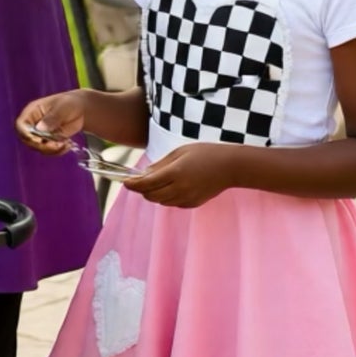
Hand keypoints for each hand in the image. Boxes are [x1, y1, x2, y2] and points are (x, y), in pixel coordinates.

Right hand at [15, 90, 90, 154]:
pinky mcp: (48, 141)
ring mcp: (40, 134)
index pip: (20, 124)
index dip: (25, 134)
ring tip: (66, 144)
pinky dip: (57, 151)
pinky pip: (48, 151)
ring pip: (38, 148)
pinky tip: (68, 145)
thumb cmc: (69, 103)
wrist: (80, 109)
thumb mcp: (62, 107)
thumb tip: (40, 129)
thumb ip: (51, 118)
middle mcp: (33, 124)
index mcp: (32, 112)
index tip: (38, 140)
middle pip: (27, 140)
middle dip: (41, 146)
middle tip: (56, 145)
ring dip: (51, 150)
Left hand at [123, 144, 237, 207]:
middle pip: (151, 196)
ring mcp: (187, 198)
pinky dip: (166, 197)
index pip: (146, 184)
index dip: (132, 184)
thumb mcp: (180, 152)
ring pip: (161, 201)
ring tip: (154, 182)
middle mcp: (180, 189)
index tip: (125, 182)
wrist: (230, 167)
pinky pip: (173, 203)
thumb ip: (161, 164)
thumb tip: (145, 173)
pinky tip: (170, 187)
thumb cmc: (205, 153)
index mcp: (175, 173)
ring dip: (153, 194)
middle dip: (141, 189)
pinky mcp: (193, 204)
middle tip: (137, 180)